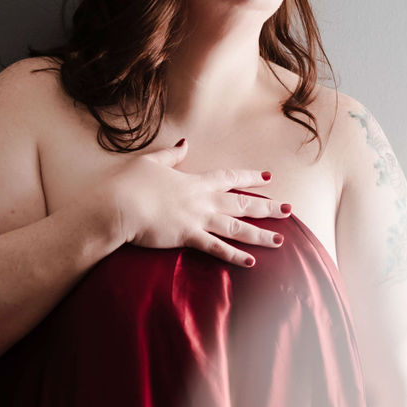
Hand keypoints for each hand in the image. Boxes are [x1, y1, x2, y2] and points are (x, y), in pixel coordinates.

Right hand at [108, 137, 290, 267]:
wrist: (117, 205)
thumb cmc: (129, 183)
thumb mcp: (150, 162)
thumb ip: (171, 156)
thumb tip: (185, 145)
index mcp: (194, 181)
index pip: (228, 178)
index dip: (249, 178)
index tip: (267, 178)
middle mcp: (202, 200)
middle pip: (241, 204)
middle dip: (267, 207)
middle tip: (289, 209)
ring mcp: (197, 219)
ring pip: (236, 228)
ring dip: (259, 234)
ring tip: (280, 240)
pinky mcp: (187, 237)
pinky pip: (216, 248)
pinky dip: (234, 256)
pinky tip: (251, 262)